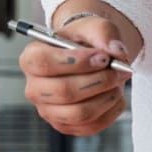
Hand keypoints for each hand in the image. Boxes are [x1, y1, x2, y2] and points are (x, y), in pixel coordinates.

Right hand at [20, 15, 133, 135]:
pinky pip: (92, 126)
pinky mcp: (66, 126)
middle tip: (118, 69)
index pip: (43, 63)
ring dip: (107, 96)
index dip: (76, 61)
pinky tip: (114, 93)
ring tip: (118, 80)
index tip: (103, 57)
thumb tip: (116, 52)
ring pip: (79, 113)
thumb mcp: (93, 26)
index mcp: (32, 58)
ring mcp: (49, 111)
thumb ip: (103, 33)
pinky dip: (111, 109)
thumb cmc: (85, 41)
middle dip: (98, 81)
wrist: (91, 56)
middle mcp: (35, 88)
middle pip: (63, 92)